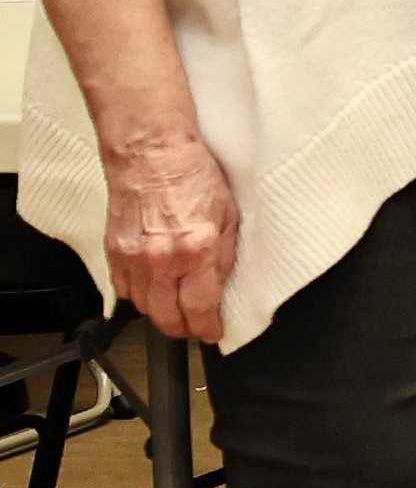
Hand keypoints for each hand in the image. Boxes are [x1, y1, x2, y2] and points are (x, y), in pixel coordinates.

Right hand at [102, 130, 240, 345]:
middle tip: (194, 326)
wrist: (152, 154)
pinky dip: (138, 295)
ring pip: (143, 307)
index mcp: (196, 250)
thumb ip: (224, 257)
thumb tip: (220, 288)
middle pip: (166, 317)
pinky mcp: (113, 251)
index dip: (207, 328)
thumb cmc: (193, 177)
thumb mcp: (229, 217)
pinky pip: (123, 289)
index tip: (213, 333)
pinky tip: (152, 290)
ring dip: (160, 314)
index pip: (199, 308)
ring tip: (175, 309)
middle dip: (183, 328)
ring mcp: (133, 257)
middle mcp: (161, 259)